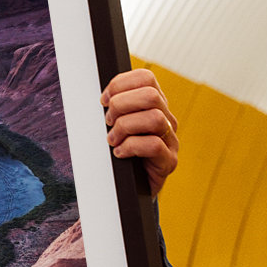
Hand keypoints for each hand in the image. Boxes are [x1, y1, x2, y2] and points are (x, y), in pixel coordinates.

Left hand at [101, 68, 178, 195]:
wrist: (130, 188)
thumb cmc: (120, 153)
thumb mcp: (114, 126)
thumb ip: (111, 109)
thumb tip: (96, 96)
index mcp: (154, 105)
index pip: (146, 78)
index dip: (120, 84)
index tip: (104, 100)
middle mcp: (166, 119)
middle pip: (150, 95)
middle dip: (121, 105)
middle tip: (107, 122)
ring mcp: (170, 140)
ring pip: (154, 118)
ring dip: (124, 127)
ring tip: (112, 140)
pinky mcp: (168, 161)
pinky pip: (153, 145)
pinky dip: (131, 147)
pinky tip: (119, 153)